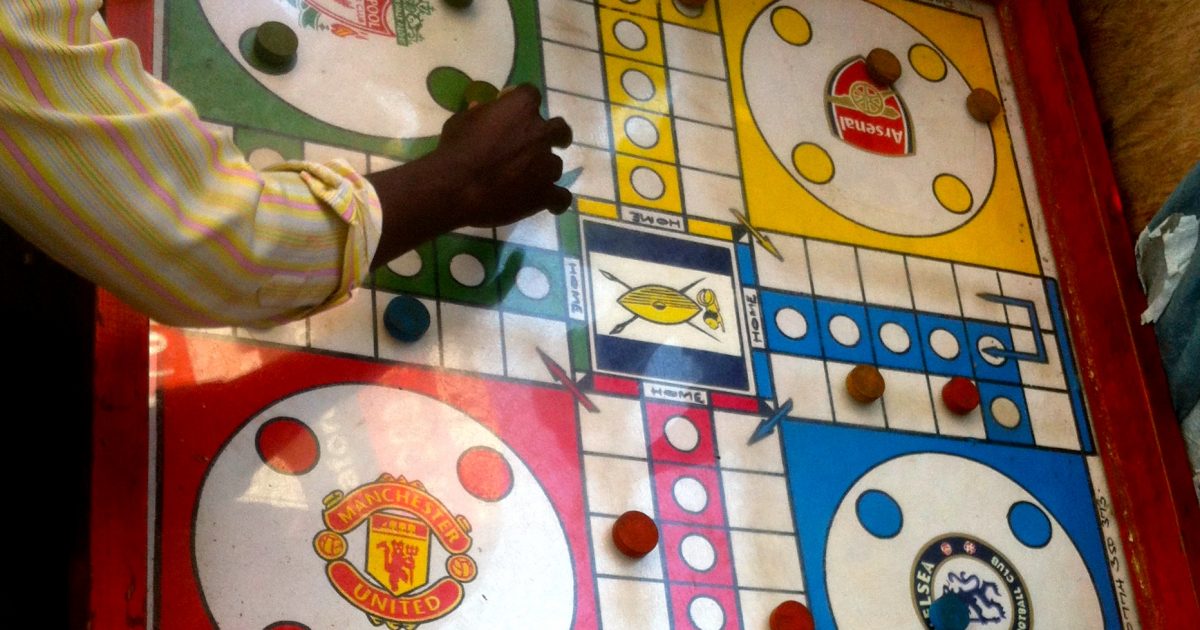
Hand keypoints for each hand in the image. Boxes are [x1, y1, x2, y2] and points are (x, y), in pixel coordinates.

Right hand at [440, 83, 573, 226]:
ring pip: (556, 165)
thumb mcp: (462, 121)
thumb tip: (480, 107)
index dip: (523, 102)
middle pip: (560, 129)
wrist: (456, 187)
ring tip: (528, 181)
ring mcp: (546, 165)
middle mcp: (540, 133)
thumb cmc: (455, 150)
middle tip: (542, 144)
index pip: (531, 94)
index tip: (514, 109)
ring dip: (544, 170)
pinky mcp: (545, 194)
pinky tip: (549, 203)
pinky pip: (562, 198)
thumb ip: (479, 114)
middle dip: (555, 135)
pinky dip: (556, 200)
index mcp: (521, 108)